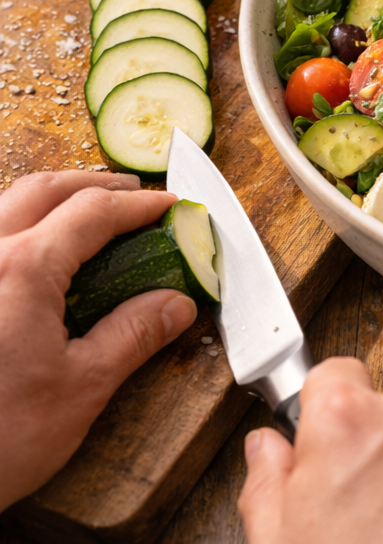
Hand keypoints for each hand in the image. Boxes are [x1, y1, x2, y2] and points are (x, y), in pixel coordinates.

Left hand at [0, 171, 196, 510]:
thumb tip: (175, 306)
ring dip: (52, 200)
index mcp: (21, 268)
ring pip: (6, 204)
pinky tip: (35, 255)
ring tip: (87, 217)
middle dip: (95, 185)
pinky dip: (18, 226)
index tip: (168, 208)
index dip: (140, 205)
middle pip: (45, 189)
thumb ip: (133, 335)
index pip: (95, 211)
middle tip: (132, 198)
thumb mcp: (81, 388)